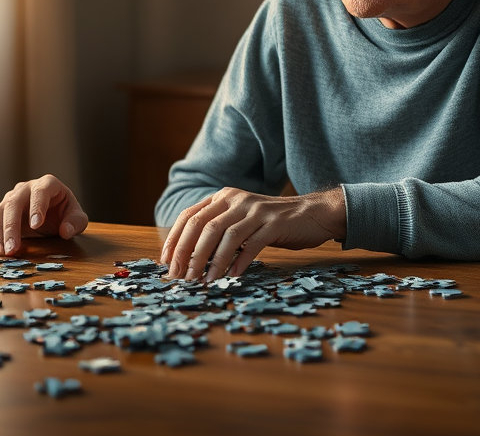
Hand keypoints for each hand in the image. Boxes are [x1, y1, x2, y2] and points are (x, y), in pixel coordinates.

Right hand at [0, 175, 88, 255]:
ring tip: (2, 252)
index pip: (40, 192)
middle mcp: (25, 188)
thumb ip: (75, 222)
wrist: (52, 214)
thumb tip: (65, 231)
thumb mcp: (77, 217)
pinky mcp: (1, 212)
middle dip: (12, 227)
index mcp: (47, 184)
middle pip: (14, 203)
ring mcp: (10, 198)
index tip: (36, 225)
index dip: (37, 207)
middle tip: (12, 248)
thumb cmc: (64, 212)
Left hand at [159, 187, 345, 281]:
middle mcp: (237, 200)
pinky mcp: (275, 223)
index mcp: (224, 197)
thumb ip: (220, 231)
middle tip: (181, 277)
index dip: (175, 239)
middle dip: (188, 253)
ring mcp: (256, 210)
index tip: (166, 262)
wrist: (314, 213)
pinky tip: (232, 276)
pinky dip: (239, 261)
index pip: (190, 215)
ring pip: (226, 235)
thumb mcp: (242, 221)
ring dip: (212, 262)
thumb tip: (190, 259)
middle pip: (204, 225)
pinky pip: (252, 244)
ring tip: (203, 282)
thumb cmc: (273, 223)